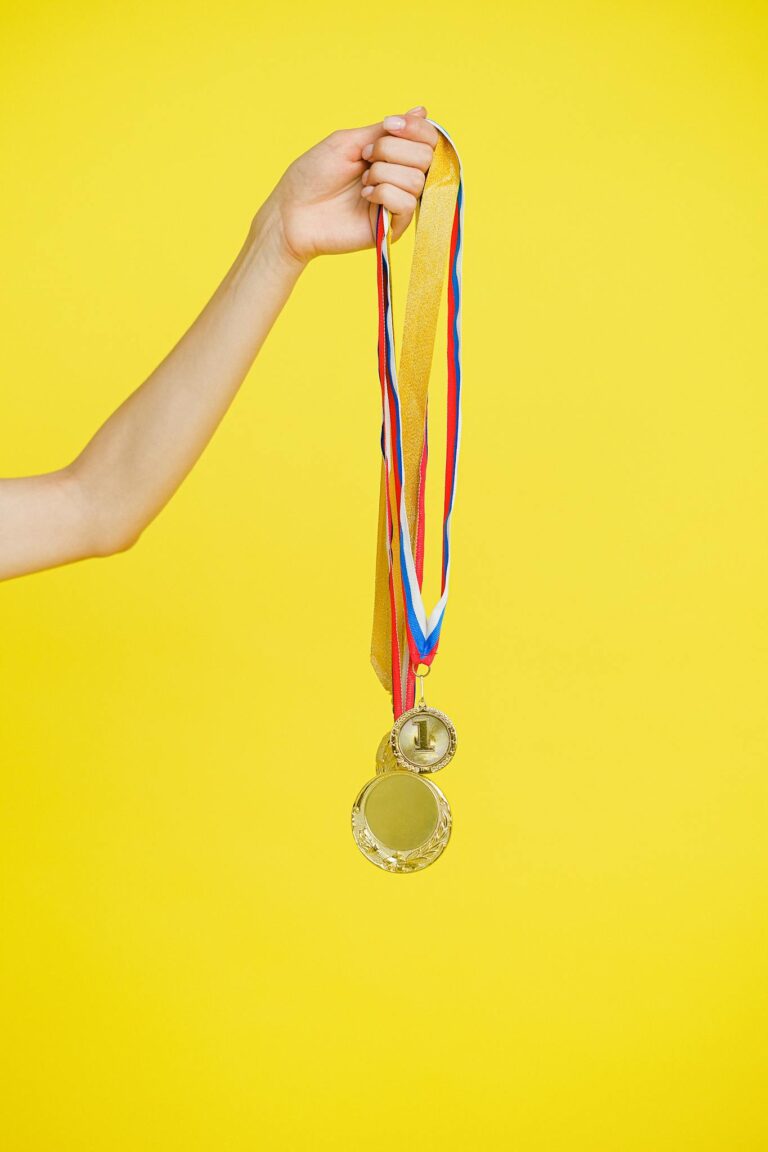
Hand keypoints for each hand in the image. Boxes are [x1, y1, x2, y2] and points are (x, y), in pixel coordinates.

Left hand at [261, 107, 439, 265]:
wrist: (292, 212)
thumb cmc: (314, 175)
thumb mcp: (350, 141)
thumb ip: (385, 131)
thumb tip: (422, 110)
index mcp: (392, 155)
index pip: (428, 139)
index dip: (416, 129)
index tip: (390, 125)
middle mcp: (400, 178)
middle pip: (426, 157)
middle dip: (392, 151)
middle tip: (364, 158)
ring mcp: (398, 203)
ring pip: (417, 179)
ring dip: (384, 173)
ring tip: (362, 182)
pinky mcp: (393, 227)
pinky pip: (407, 204)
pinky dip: (384, 194)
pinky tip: (365, 197)